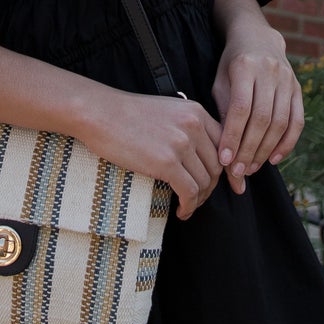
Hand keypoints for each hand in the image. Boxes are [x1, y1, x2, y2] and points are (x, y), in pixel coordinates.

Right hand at [78, 87, 224, 219]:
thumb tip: (200, 156)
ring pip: (204, 182)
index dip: (225, 169)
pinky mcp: (166, 162)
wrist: (98, 113)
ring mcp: (181, 144)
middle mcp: (194, 126)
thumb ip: (188, 127)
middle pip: (217, 166)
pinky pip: (189, 191)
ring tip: (187, 205)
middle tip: (198, 198)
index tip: (219, 183)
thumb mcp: (167, 111)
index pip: (225, 145)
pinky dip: (189, 206)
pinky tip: (181, 211)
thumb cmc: (126, 114)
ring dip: (198, 199)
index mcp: (197, 112)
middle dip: (210, 187)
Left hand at [213, 28, 303, 191]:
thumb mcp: (221, 82)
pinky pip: (297, 121)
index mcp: (245, 66)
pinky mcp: (298, 89)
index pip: (240, 108)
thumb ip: (224, 112)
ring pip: (280, 122)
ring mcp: (287, 80)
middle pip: (262, 118)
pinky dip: (287, 143)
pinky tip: (274, 159)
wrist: (257, 38)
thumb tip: (224, 153)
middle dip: (249, 149)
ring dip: (266, 150)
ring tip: (251, 168)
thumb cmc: (232, 65)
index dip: (232, 136)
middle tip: (238, 172)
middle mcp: (269, 72)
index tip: (224, 160)